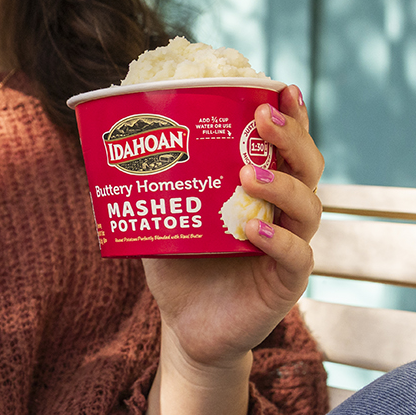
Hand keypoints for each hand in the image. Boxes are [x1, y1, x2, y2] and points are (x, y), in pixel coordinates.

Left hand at [142, 84, 323, 414]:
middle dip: (291, 138)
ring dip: (281, 185)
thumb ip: (151, 183)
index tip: (278, 87)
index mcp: (263, 189)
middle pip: (308, 168)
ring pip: (308, 208)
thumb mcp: (163, 215)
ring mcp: (290, 247)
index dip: (291, 116)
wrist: (187, 327)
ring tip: (248, 173)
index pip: (286, 146)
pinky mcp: (286, 284)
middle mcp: (285, 213)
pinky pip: (295, 258)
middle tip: (263, 118)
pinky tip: (253, 232)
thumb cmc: (180, 264)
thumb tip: (107, 139)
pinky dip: (277, 242)